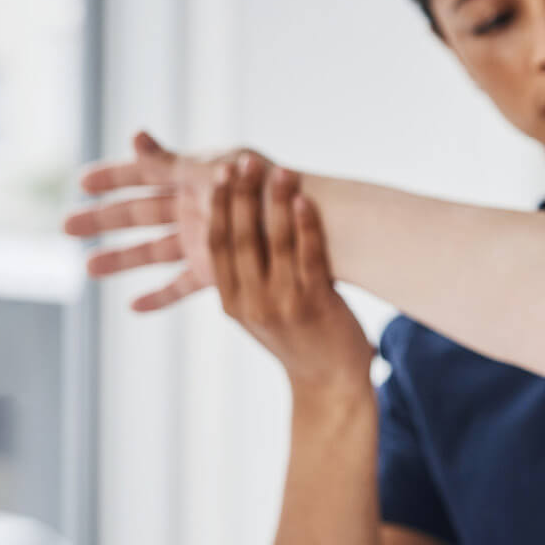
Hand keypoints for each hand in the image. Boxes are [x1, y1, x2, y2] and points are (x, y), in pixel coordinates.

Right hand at [63, 132, 266, 310]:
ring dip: (122, 258)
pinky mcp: (222, 273)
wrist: (319, 225)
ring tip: (89, 268)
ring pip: (155, 249)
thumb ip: (173, 162)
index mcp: (196, 180)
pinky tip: (134, 307)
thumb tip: (133, 136)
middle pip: (141, 213)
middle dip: (104, 218)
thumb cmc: (271, 190)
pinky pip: (184, 285)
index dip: (113, 179)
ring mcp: (208, 242)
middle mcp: (198, 210)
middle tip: (66, 226)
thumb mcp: (218, 173)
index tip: (80, 183)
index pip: (144, 177)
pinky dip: (162, 295)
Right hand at [209, 160, 373, 387]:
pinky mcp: (314, 304)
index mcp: (231, 302)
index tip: (219, 174)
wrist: (329, 384)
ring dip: (275, 203)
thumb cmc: (299, 341)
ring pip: (274, 243)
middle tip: (242, 160)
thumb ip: (246, 281)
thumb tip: (241, 236)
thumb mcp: (259, 314)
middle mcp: (250, 302)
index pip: (216, 247)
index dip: (217, 209)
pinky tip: (305, 200)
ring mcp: (281, 303)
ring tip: (280, 169)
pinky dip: (305, 226)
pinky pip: (308, 257)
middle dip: (240, 197)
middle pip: (239, 239)